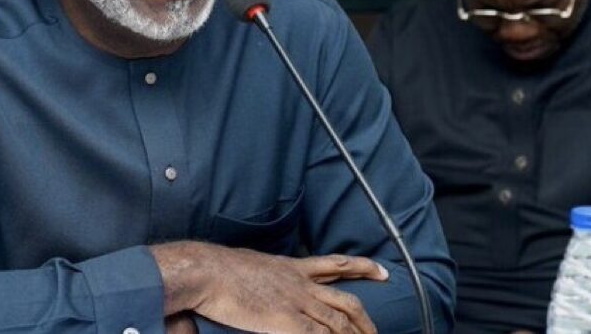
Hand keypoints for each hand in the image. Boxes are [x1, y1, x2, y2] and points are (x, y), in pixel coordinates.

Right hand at [151, 242, 385, 333]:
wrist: (209, 271)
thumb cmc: (220, 269)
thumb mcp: (251, 264)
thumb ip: (264, 275)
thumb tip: (261, 285)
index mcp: (291, 267)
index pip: (333, 265)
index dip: (360, 268)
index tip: (380, 271)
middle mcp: (300, 283)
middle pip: (344, 298)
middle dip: (365, 318)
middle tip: (377, 330)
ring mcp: (296, 301)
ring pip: (338, 321)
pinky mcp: (287, 320)